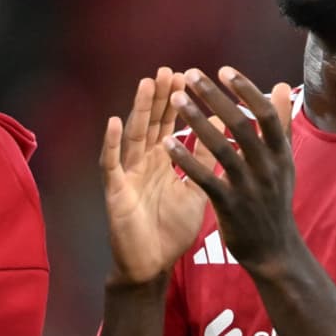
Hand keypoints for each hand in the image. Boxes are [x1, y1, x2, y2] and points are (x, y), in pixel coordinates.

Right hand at [98, 68, 207, 287]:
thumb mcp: (197, 190)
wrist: (153, 265)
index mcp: (162, 162)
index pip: (169, 125)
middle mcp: (143, 164)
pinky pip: (111, 164)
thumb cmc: (171, 230)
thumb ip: (206, 161)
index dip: (177, 102)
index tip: (188, 76)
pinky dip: (111, 144)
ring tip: (147, 84)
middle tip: (168, 70)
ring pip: (133, 136)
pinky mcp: (115, 192)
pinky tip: (114, 122)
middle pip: (151, 124)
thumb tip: (223, 130)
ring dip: (139, 110)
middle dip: (159, 97)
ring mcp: (128, 175)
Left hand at [169, 68, 297, 268]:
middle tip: (191, 74)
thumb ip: (280, 124)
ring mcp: (249, 187)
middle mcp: (267, 167)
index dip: (245, 90)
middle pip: (240, 124)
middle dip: (214, 97)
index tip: (224, 69)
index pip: (265, 113)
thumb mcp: (283, 163)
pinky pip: (205, 178)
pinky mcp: (230, 206)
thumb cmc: (274, 202)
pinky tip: (167, 143)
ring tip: (176, 99)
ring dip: (196, 121)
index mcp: (280, 153)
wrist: (274, 251)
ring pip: (221, 147)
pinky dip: (187, 159)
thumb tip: (283, 85)